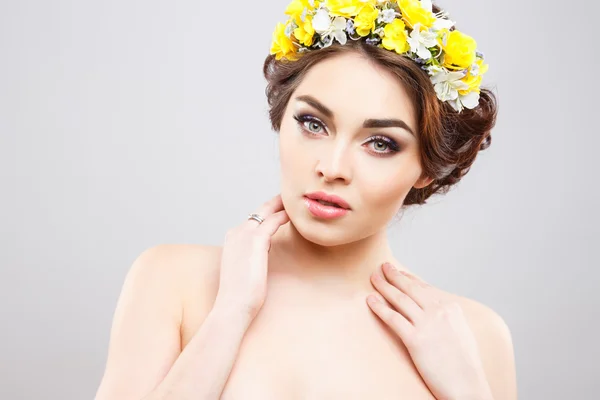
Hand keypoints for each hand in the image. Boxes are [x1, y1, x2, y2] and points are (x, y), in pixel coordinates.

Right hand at [213, 194, 289, 321]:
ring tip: (293, 203)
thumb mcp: (243, 270)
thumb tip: (260, 257)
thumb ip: (250, 258)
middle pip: (259, 212)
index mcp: (232, 239)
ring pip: (266, 212)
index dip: (266, 214)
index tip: (277, 209)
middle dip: (274, 203)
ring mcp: (244, 234)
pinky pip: (273, 221)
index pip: (252, 220)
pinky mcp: (255, 240)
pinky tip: (292, 215)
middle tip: (287, 197)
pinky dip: (283, 216)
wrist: (232, 305)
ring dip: (280, 206)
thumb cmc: (239, 294)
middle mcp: (236, 233)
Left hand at [367, 262, 492, 399]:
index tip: (398, 272)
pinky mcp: (415, 340)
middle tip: (383, 267)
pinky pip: (393, 318)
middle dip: (394, 276)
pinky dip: (379, 307)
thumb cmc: (463, 364)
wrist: (467, 387)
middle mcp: (439, 312)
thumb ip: (445, 317)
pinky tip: (370, 300)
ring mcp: (427, 324)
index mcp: (451, 308)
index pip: (425, 288)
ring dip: (384, 286)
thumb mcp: (460, 332)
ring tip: (373, 278)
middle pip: (411, 289)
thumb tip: (430, 308)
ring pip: (400, 299)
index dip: (408, 278)